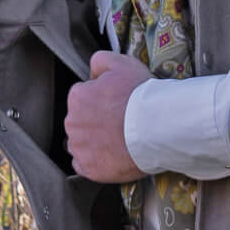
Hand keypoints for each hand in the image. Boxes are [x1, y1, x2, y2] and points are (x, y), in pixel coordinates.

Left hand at [64, 51, 151, 182]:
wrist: (158, 128)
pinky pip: (84, 164)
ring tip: (118, 137)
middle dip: (95, 119)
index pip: (82, 95)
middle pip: (80, 119)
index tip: (115, 102)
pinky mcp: (89, 168)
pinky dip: (95, 160)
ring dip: (93, 139)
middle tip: (119, 119)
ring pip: (80, 141)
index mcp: (77, 97)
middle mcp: (72, 123)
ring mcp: (80, 148)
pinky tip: (112, 153)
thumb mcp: (122, 63)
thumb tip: (92, 71)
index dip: (101, 97)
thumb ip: (99, 60)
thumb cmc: (141, 95)